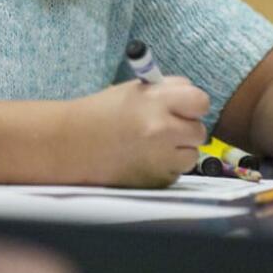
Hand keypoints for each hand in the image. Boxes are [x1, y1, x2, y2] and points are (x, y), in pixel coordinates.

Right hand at [64, 77, 209, 187]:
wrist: (72, 145)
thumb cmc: (102, 113)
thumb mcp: (134, 90)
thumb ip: (167, 92)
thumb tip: (194, 101)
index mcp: (157, 102)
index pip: (200, 101)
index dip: (192, 105)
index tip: (182, 108)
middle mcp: (163, 130)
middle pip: (199, 131)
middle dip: (185, 129)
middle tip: (165, 128)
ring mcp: (162, 159)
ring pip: (192, 156)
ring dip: (178, 151)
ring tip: (152, 146)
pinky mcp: (158, 181)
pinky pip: (176, 173)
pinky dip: (165, 167)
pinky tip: (143, 160)